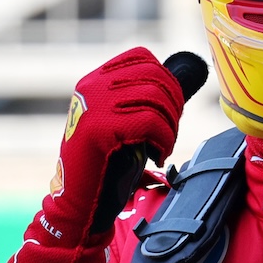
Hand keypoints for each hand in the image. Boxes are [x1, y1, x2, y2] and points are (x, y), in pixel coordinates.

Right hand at [0, 47, 181, 262]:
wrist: (79, 204)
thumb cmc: (107, 168)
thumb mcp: (124, 125)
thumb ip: (142, 102)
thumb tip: (183, 82)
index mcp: (96, 80)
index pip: (143, 57)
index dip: (167, 81)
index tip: (168, 112)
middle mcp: (92, 86)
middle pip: (156, 77)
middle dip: (174, 107)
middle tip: (168, 136)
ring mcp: (93, 105)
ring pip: (157, 99)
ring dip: (170, 127)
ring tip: (162, 148)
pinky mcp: (98, 128)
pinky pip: (151, 122)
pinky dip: (164, 140)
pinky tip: (157, 157)